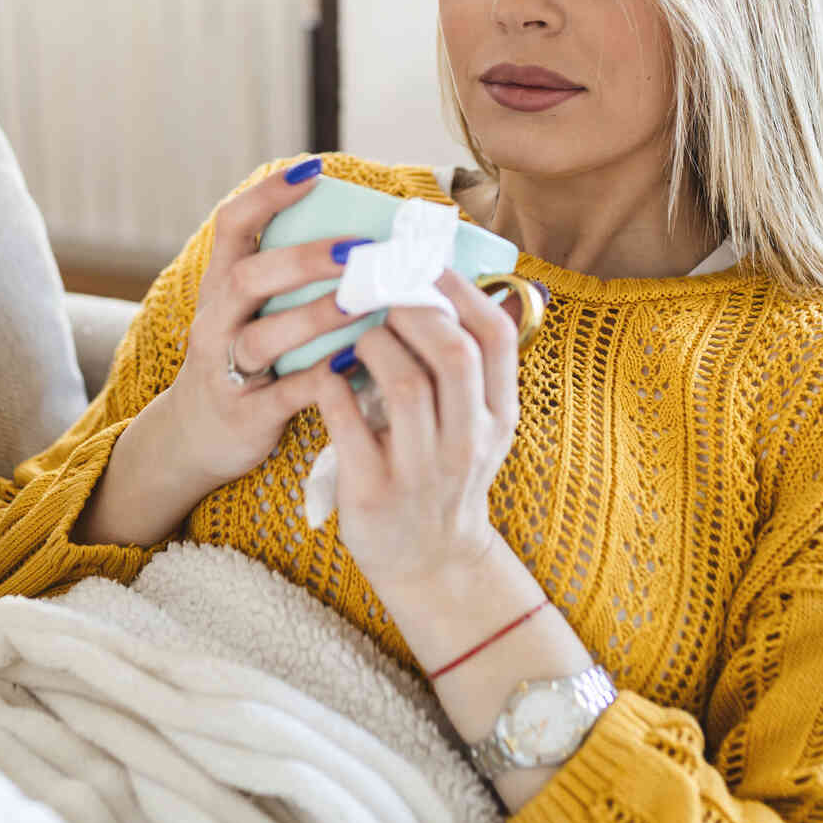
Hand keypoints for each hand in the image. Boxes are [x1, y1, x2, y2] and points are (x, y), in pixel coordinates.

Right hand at [160, 158, 371, 489]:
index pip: (231, 225)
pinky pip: (284, 394)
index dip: (267, 195)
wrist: (192, 440)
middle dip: (302, 259)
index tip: (313, 169)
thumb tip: (364, 234)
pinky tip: (357, 361)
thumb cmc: (243, 362)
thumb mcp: (248, 313)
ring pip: (261, 337)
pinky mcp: (245, 416)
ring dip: (315, 315)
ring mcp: (225, 370)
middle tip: (357, 247)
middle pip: (247, 278)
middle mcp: (215, 322)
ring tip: (361, 300)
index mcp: (219, 287)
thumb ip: (287, 279)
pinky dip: (320, 378)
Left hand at [291, 268, 524, 591]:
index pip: (495, 336)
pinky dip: (331, 385)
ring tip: (356, 333)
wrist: (429, 561)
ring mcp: (422, 470)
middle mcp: (468, 441)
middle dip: (411, 308)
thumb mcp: (479, 423)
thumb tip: (468, 281)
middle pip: (453, 353)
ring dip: (372, 343)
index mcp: (498, 415)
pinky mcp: (373, 491)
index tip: (423, 261)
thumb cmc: (444, 472)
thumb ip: (476, 364)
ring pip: (404, 384)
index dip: (458, 289)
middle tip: (379, 289)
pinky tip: (324, 373)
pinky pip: (347, 421)